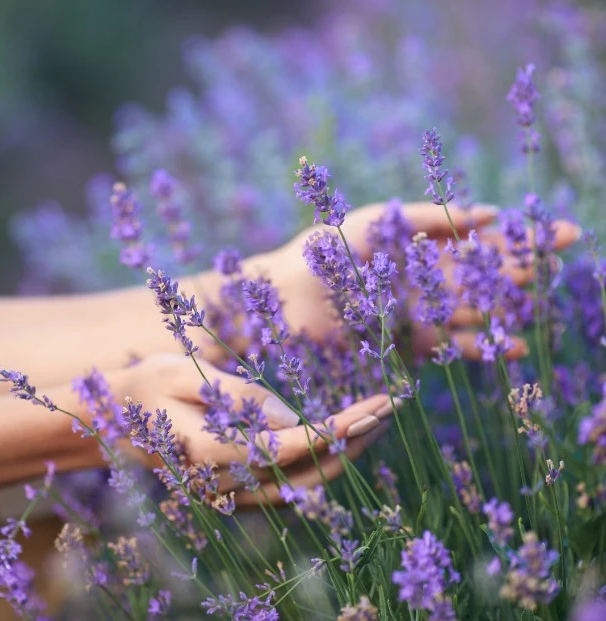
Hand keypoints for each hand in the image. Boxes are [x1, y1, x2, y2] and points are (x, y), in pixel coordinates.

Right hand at [107, 354, 394, 505]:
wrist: (107, 423)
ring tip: (376, 418)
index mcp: (216, 454)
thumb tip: (293, 419)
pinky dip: (319, 460)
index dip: (340, 428)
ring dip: (343, 452)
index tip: (376, 404)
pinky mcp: (232, 488)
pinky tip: (339, 435)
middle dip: (355, 439)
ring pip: (302, 483)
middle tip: (391, 405)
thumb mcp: (185, 376)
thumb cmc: (145, 388)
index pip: (295, 448)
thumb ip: (239, 397)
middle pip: (309, 472)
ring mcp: (230, 491)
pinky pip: (287, 482)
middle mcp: (228, 483)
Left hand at [254, 201, 580, 360]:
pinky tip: (511, 347)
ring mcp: (418, 311)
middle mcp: (424, 278)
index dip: (521, 237)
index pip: (481, 239)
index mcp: (420, 244)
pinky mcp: (406, 342)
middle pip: (486, 274)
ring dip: (509, 310)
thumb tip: (491, 214)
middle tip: (567, 259)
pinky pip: (451, 346)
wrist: (285, 296)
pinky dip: (480, 346)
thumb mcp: (381, 221)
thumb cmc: (323, 250)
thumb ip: (435, 218)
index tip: (563, 234)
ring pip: (475, 311)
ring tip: (544, 309)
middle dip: (526, 268)